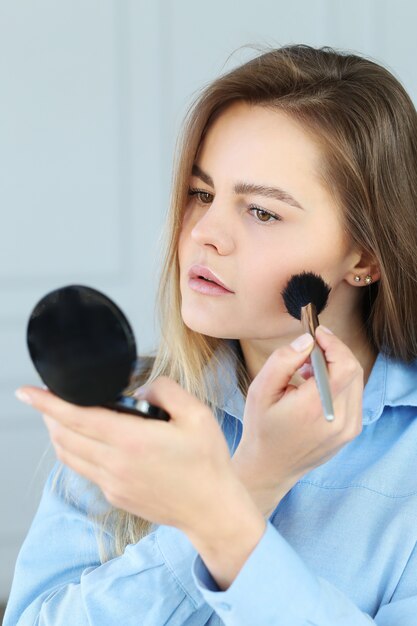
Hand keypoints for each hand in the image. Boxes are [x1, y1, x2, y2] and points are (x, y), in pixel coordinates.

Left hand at [15, 378, 259, 540]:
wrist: (212, 510)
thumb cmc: (207, 461)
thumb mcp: (197, 414)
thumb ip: (166, 391)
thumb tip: (140, 392)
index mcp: (132, 441)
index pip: (76, 417)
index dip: (46, 403)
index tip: (25, 391)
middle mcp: (115, 464)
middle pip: (63, 436)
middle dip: (48, 414)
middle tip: (45, 398)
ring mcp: (112, 483)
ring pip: (68, 455)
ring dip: (57, 433)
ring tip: (59, 416)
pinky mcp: (115, 495)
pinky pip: (84, 470)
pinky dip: (74, 451)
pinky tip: (86, 441)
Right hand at [232, 326, 363, 516]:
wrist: (269, 467)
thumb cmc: (261, 428)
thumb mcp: (260, 390)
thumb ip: (283, 360)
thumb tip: (308, 341)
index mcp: (314, 408)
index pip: (344, 365)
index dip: (334, 344)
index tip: (317, 333)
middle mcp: (339, 420)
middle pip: (353, 370)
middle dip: (334, 352)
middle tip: (309, 351)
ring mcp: (348, 429)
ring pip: (356, 382)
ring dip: (336, 368)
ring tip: (307, 372)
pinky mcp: (350, 432)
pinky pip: (353, 396)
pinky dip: (338, 384)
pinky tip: (315, 388)